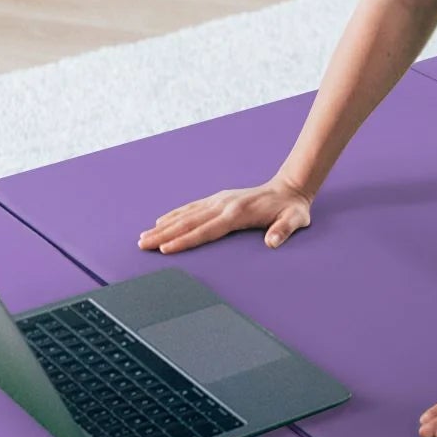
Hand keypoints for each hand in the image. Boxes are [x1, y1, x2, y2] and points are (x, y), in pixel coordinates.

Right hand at [136, 174, 312, 253]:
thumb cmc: (292, 209)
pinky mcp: (219, 198)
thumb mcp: (295, 220)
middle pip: (189, 222)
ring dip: (164, 225)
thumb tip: (272, 242)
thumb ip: (283, 230)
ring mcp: (220, 199)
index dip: (186, 240)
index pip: (207, 230)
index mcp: (238, 213)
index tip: (166, 248)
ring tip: (143, 236)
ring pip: (186, 214)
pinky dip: (175, 214)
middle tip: (142, 244)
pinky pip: (192, 207)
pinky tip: (161, 221)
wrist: (290, 187)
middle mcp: (224, 204)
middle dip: (164, 234)